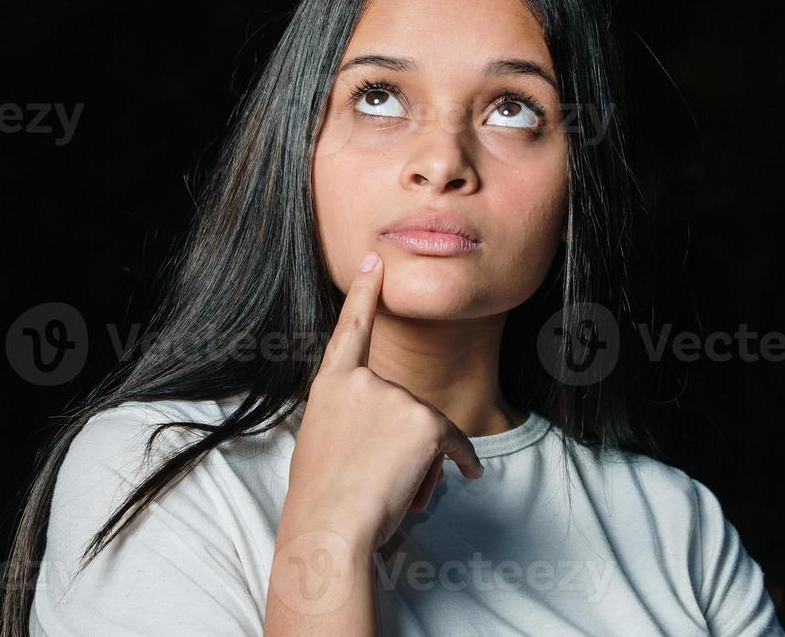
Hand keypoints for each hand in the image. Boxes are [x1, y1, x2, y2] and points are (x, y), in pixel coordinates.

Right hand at [285, 251, 483, 548]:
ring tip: (388, 489)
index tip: (374, 260)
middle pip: (405, 407)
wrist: (329, 525)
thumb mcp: (325, 443)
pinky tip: (461, 477)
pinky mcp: (424, 420)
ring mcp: (394, 397)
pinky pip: (456, 443)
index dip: (363, 294)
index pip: (350, 330)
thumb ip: (353, 419)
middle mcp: (362, 382)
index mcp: (330, 386)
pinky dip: (462, 462)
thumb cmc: (322, 500)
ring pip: (428, 429)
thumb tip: (387, 434)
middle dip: (405, 445)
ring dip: (424, 461)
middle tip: (374, 480)